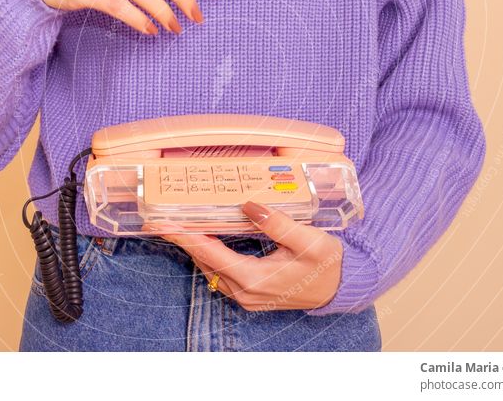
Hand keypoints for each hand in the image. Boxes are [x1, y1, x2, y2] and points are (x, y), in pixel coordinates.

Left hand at [145, 202, 343, 310]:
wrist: (340, 288)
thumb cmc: (327, 263)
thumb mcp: (308, 240)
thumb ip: (277, 223)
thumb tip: (249, 206)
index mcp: (255, 278)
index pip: (210, 254)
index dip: (185, 237)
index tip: (163, 224)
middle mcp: (245, 292)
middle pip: (204, 262)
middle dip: (183, 240)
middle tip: (162, 220)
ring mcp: (246, 297)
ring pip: (210, 270)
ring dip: (195, 248)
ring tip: (179, 226)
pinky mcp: (250, 295)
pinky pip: (221, 274)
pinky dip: (209, 256)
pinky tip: (206, 241)